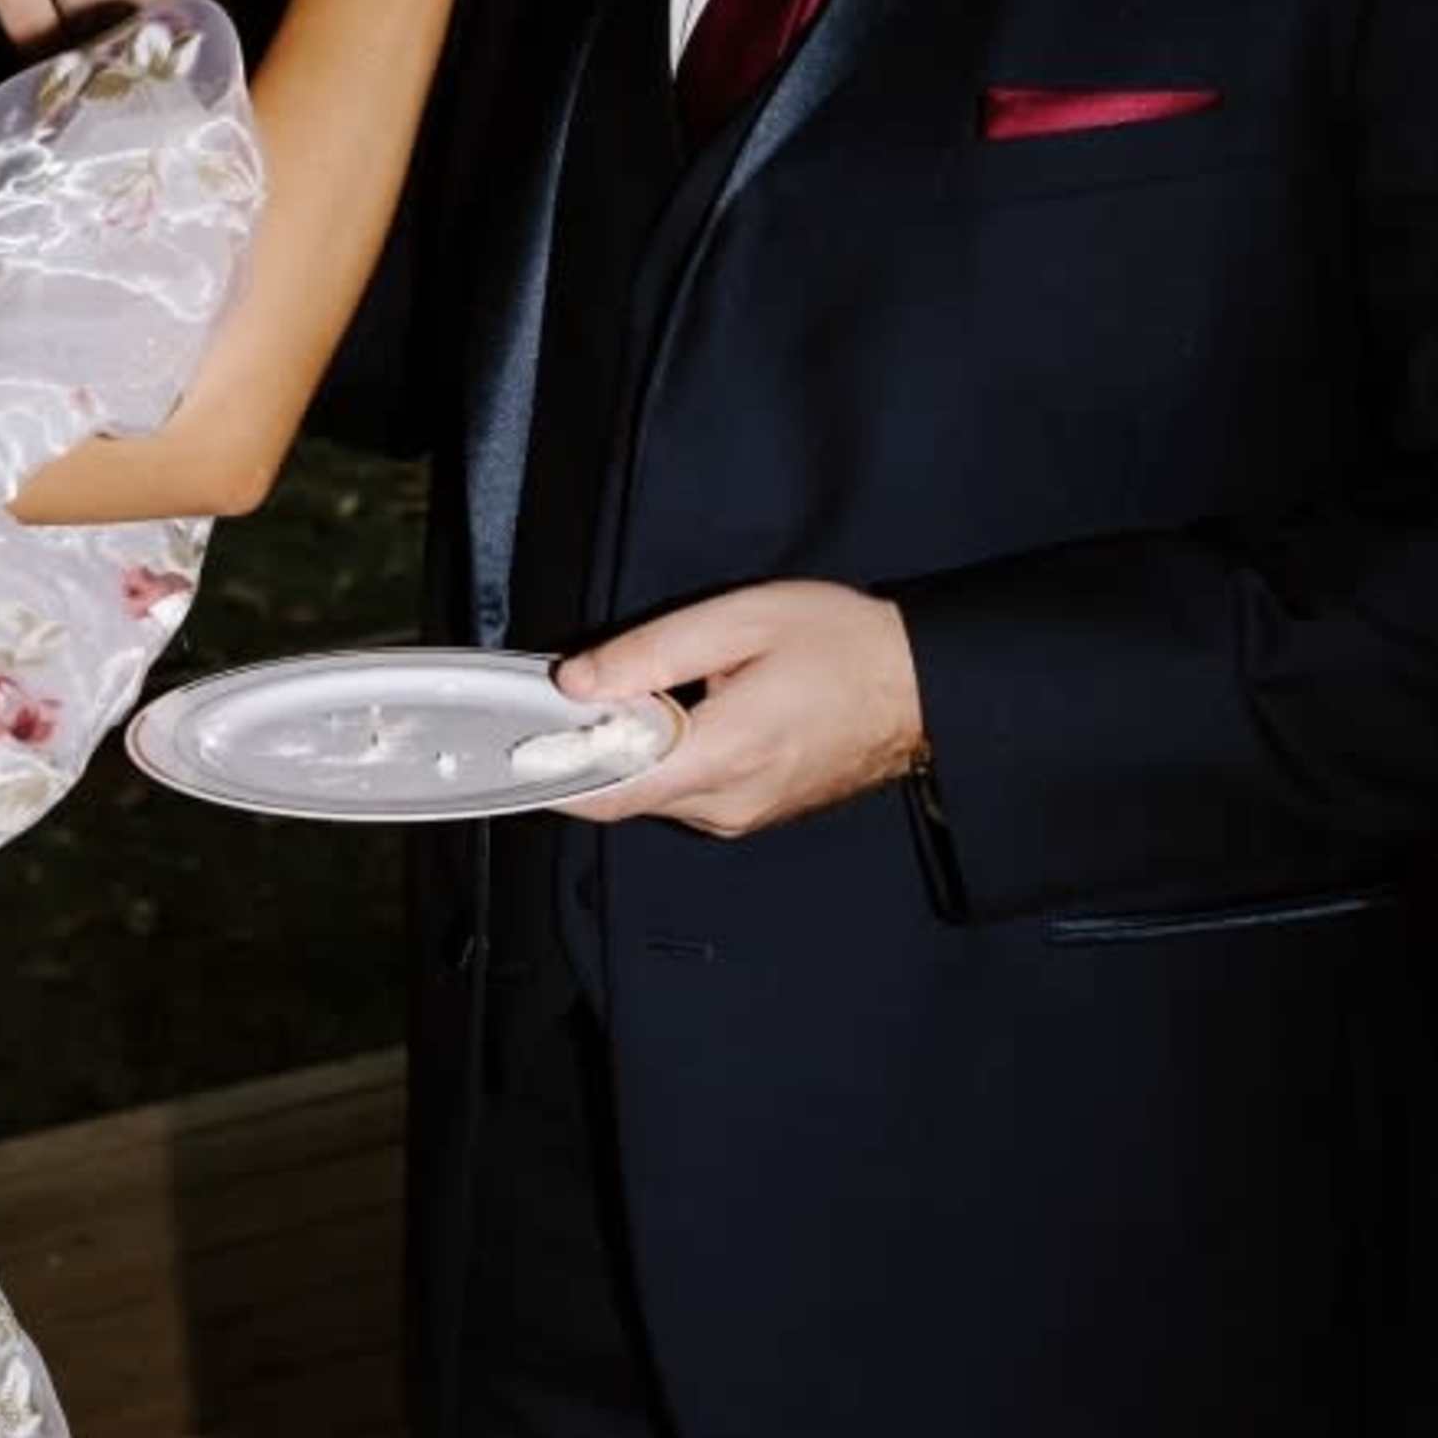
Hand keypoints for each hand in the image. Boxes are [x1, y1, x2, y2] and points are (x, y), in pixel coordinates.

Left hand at [553, 581, 926, 836]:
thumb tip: (576, 682)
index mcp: (721, 756)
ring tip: (637, 698)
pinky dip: (665, 762)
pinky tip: (677, 718)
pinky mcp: (754, 813)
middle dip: (589, 751)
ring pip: (655, 795)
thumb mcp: (741, 622)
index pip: (609, 789)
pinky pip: (688, 795)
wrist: (921, 687)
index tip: (515, 744)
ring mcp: (743, 816)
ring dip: (631, 755)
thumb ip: (653, 653)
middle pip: (625, 793)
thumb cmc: (842, 645)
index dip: (553, 773)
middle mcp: (727, 804)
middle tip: (572, 698)